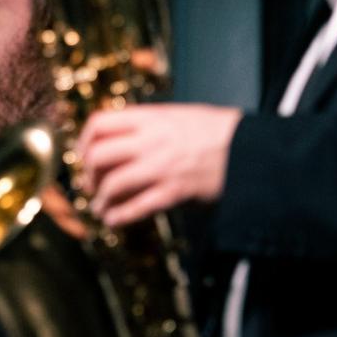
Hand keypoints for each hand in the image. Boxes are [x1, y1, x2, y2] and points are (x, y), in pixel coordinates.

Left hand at [76, 105, 242, 227]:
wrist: (253, 150)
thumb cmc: (220, 132)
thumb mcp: (181, 116)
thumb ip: (150, 125)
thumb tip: (120, 139)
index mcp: (151, 119)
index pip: (99, 123)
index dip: (83, 141)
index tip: (83, 155)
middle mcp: (151, 141)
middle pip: (98, 156)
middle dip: (88, 175)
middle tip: (91, 185)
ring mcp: (162, 167)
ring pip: (113, 184)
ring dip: (101, 200)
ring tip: (101, 208)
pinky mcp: (175, 192)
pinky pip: (136, 207)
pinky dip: (118, 217)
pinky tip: (113, 221)